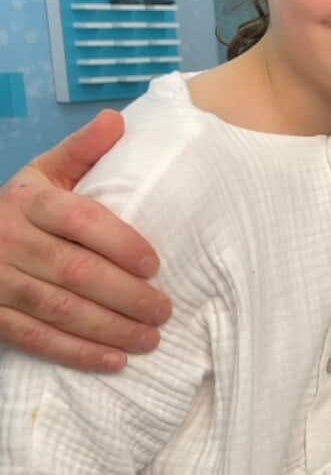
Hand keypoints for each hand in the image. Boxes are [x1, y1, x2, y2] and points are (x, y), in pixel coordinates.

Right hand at [0, 111, 170, 371]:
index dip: (120, 243)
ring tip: (151, 338)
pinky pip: (34, 338)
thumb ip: (82, 151)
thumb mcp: (44, 173)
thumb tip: (117, 120)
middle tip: (165, 309)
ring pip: (58, 309)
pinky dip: (76, 353)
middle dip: (126, 295)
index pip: (80, 221)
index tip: (155, 264)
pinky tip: (113, 361)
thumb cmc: (21, 206)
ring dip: (109, 328)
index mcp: (29, 201)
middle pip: (75, 271)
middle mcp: (9, 239)